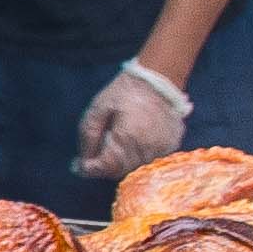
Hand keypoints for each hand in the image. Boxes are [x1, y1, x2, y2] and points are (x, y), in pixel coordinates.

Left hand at [78, 64, 195, 182]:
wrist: (158, 80)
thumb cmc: (124, 92)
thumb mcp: (98, 109)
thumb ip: (88, 137)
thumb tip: (81, 164)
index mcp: (128, 137)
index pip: (106, 167)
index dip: (91, 168)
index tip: (81, 164)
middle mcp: (147, 148)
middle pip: (119, 171)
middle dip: (104, 165)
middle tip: (98, 150)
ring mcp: (162, 149)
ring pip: (134, 169)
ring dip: (121, 162)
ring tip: (117, 140)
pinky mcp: (171, 148)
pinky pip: (148, 161)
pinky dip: (137, 156)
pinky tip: (133, 140)